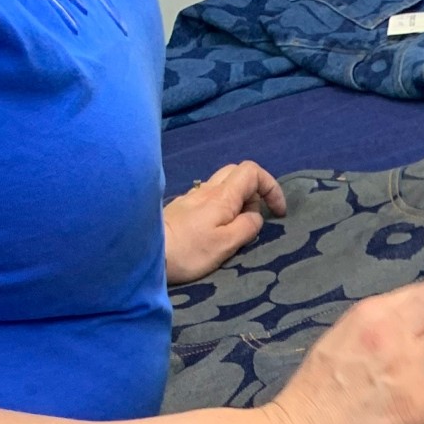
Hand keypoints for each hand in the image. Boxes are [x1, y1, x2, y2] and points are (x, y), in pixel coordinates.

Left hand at [163, 161, 286, 284]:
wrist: (145, 252)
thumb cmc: (189, 251)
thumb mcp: (226, 244)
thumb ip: (247, 227)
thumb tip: (256, 217)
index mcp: (222, 196)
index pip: (252, 172)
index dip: (271, 186)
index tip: (277, 212)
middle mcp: (207, 189)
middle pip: (237, 173)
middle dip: (256, 191)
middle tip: (258, 217)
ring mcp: (193, 196)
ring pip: (223, 185)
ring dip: (239, 200)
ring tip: (239, 227)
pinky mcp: (183, 207)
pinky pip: (210, 197)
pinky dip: (223, 207)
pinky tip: (218, 228)